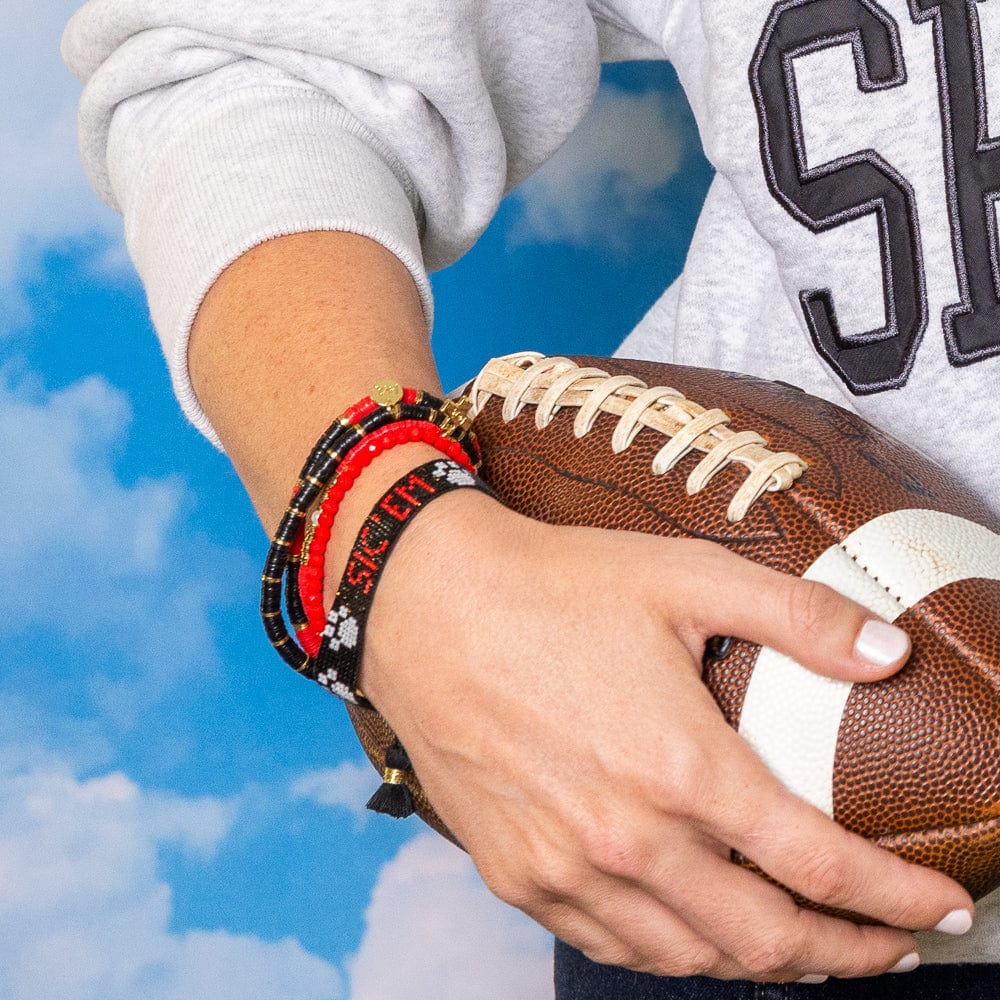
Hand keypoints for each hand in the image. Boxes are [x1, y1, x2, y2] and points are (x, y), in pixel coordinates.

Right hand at [361, 490, 972, 982]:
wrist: (429, 605)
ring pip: (689, 957)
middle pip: (764, 938)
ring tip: (803, 949)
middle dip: (846, 954)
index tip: (939, 910)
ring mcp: (565, 869)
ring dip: (761, 963)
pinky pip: (611, 946)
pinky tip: (692, 931)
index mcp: (679, 767)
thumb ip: (796, 615)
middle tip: (887, 947)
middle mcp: (626, 838)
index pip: (819, 865)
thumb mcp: (683, 576)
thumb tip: (888, 652)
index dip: (894, 898)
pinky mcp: (516, 875)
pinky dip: (672, 952)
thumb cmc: (553, 588)